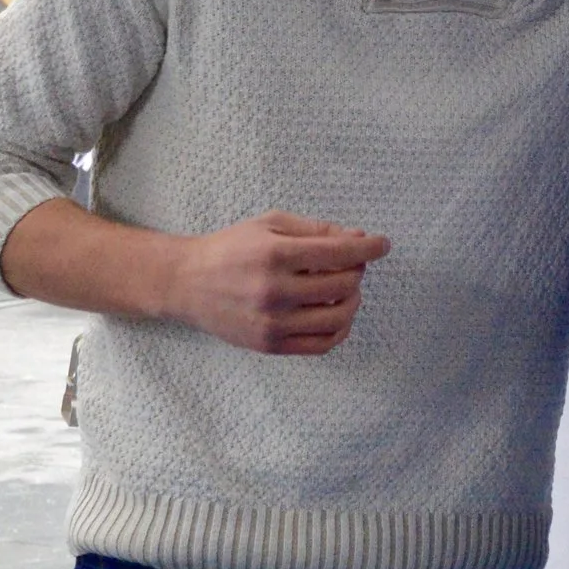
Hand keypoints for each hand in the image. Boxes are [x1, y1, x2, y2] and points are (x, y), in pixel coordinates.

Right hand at [160, 211, 390, 354]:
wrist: (186, 282)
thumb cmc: (231, 248)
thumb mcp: (270, 224)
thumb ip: (316, 230)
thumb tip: (359, 237)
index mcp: (276, 254)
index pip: (339, 252)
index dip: (369, 247)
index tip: (382, 244)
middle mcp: (275, 291)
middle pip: (344, 283)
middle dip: (357, 270)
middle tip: (351, 263)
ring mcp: (273, 322)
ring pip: (339, 315)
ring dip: (353, 299)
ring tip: (344, 288)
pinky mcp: (270, 345)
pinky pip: (322, 343)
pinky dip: (340, 329)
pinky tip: (336, 313)